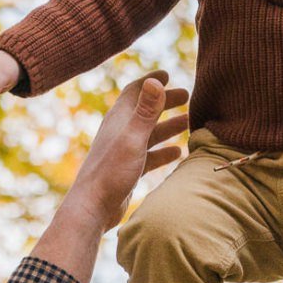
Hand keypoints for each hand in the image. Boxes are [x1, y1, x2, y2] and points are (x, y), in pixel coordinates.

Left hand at [61, 70, 190, 230]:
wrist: (93, 208)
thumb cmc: (111, 172)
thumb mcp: (133, 138)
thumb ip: (146, 110)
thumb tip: (156, 81)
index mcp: (119, 119)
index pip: (135, 91)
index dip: (151, 81)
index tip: (168, 74)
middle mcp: (120, 132)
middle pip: (145, 110)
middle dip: (165, 101)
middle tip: (188, 96)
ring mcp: (123, 151)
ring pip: (149, 133)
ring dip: (168, 126)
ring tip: (189, 122)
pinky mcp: (127, 170)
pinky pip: (149, 155)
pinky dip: (163, 151)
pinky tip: (178, 153)